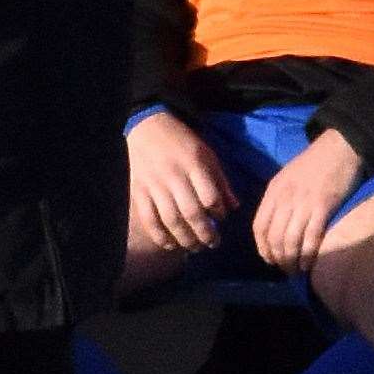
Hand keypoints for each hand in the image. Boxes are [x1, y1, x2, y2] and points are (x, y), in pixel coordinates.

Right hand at [126, 111, 237, 253]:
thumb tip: (234, 208)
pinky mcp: (139, 191)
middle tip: (213, 243)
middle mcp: (174, 176)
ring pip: (171, 220)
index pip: (210, 196)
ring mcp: (154, 185)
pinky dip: (160, 236)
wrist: (146, 126)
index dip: (218, 213)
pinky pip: (149, 220)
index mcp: (194, 164)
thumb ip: (220, 180)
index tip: (221, 218)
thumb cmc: (180, 141)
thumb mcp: (206, 153)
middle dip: (205, 234)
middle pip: (191, 213)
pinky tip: (171, 245)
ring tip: (195, 247)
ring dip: (185, 239)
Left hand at [252, 128, 362, 274]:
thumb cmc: (314, 164)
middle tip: (286, 270)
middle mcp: (284, 198)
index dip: (263, 247)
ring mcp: (303, 203)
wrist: (338, 148)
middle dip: (278, 259)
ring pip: (290, 241)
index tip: (269, 260)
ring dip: (292, 261)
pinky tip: (309, 264)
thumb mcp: (287, 178)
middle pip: (274, 237)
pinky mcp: (323, 207)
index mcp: (274, 191)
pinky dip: (308, 255)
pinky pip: (311, 238)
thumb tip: (277, 227)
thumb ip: (280, 199)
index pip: (259, 226)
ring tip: (297, 271)